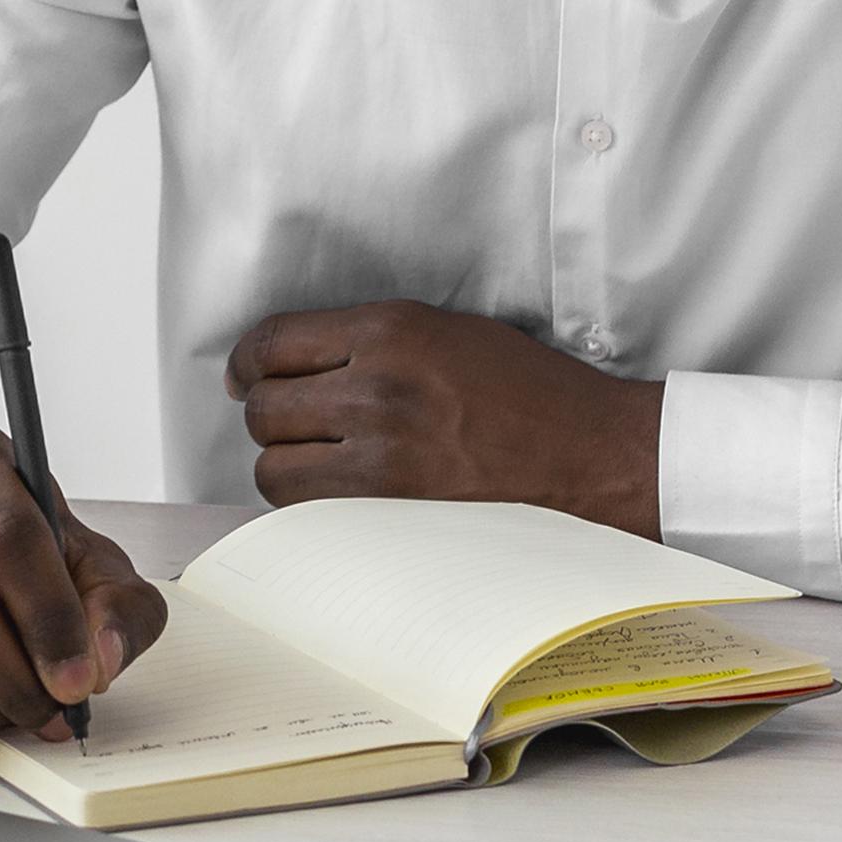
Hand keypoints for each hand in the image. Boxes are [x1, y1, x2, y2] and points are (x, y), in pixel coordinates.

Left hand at [228, 301, 664, 536]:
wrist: (594, 453)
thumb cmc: (530, 391)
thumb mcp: (448, 331)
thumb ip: (369, 340)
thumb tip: (294, 359)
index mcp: (390, 331)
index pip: (272, 342)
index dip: (247, 363)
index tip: (247, 377)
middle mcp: (379, 387)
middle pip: (264, 408)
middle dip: (269, 416)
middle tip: (295, 425)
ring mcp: (385, 453)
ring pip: (273, 466)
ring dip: (286, 465)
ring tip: (319, 463)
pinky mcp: (395, 507)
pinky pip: (310, 510)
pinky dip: (310, 505)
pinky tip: (340, 494)